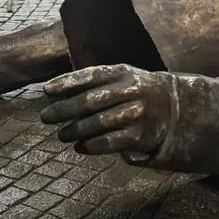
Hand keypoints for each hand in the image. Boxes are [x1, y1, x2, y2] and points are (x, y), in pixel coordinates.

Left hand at [40, 65, 170, 155]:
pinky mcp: (141, 136)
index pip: (90, 76)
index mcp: (123, 72)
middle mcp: (132, 91)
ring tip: (61, 135)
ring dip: (75, 130)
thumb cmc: (133, 91)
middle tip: (45, 117)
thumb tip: (52, 92)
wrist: (172, 107)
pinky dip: (91, 145)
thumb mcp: (119, 78)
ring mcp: (138, 113)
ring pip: (98, 123)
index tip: (46, 91)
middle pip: (91, 101)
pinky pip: (110, 142)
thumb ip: (91, 82)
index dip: (66, 83)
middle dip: (64, 109)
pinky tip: (80, 146)